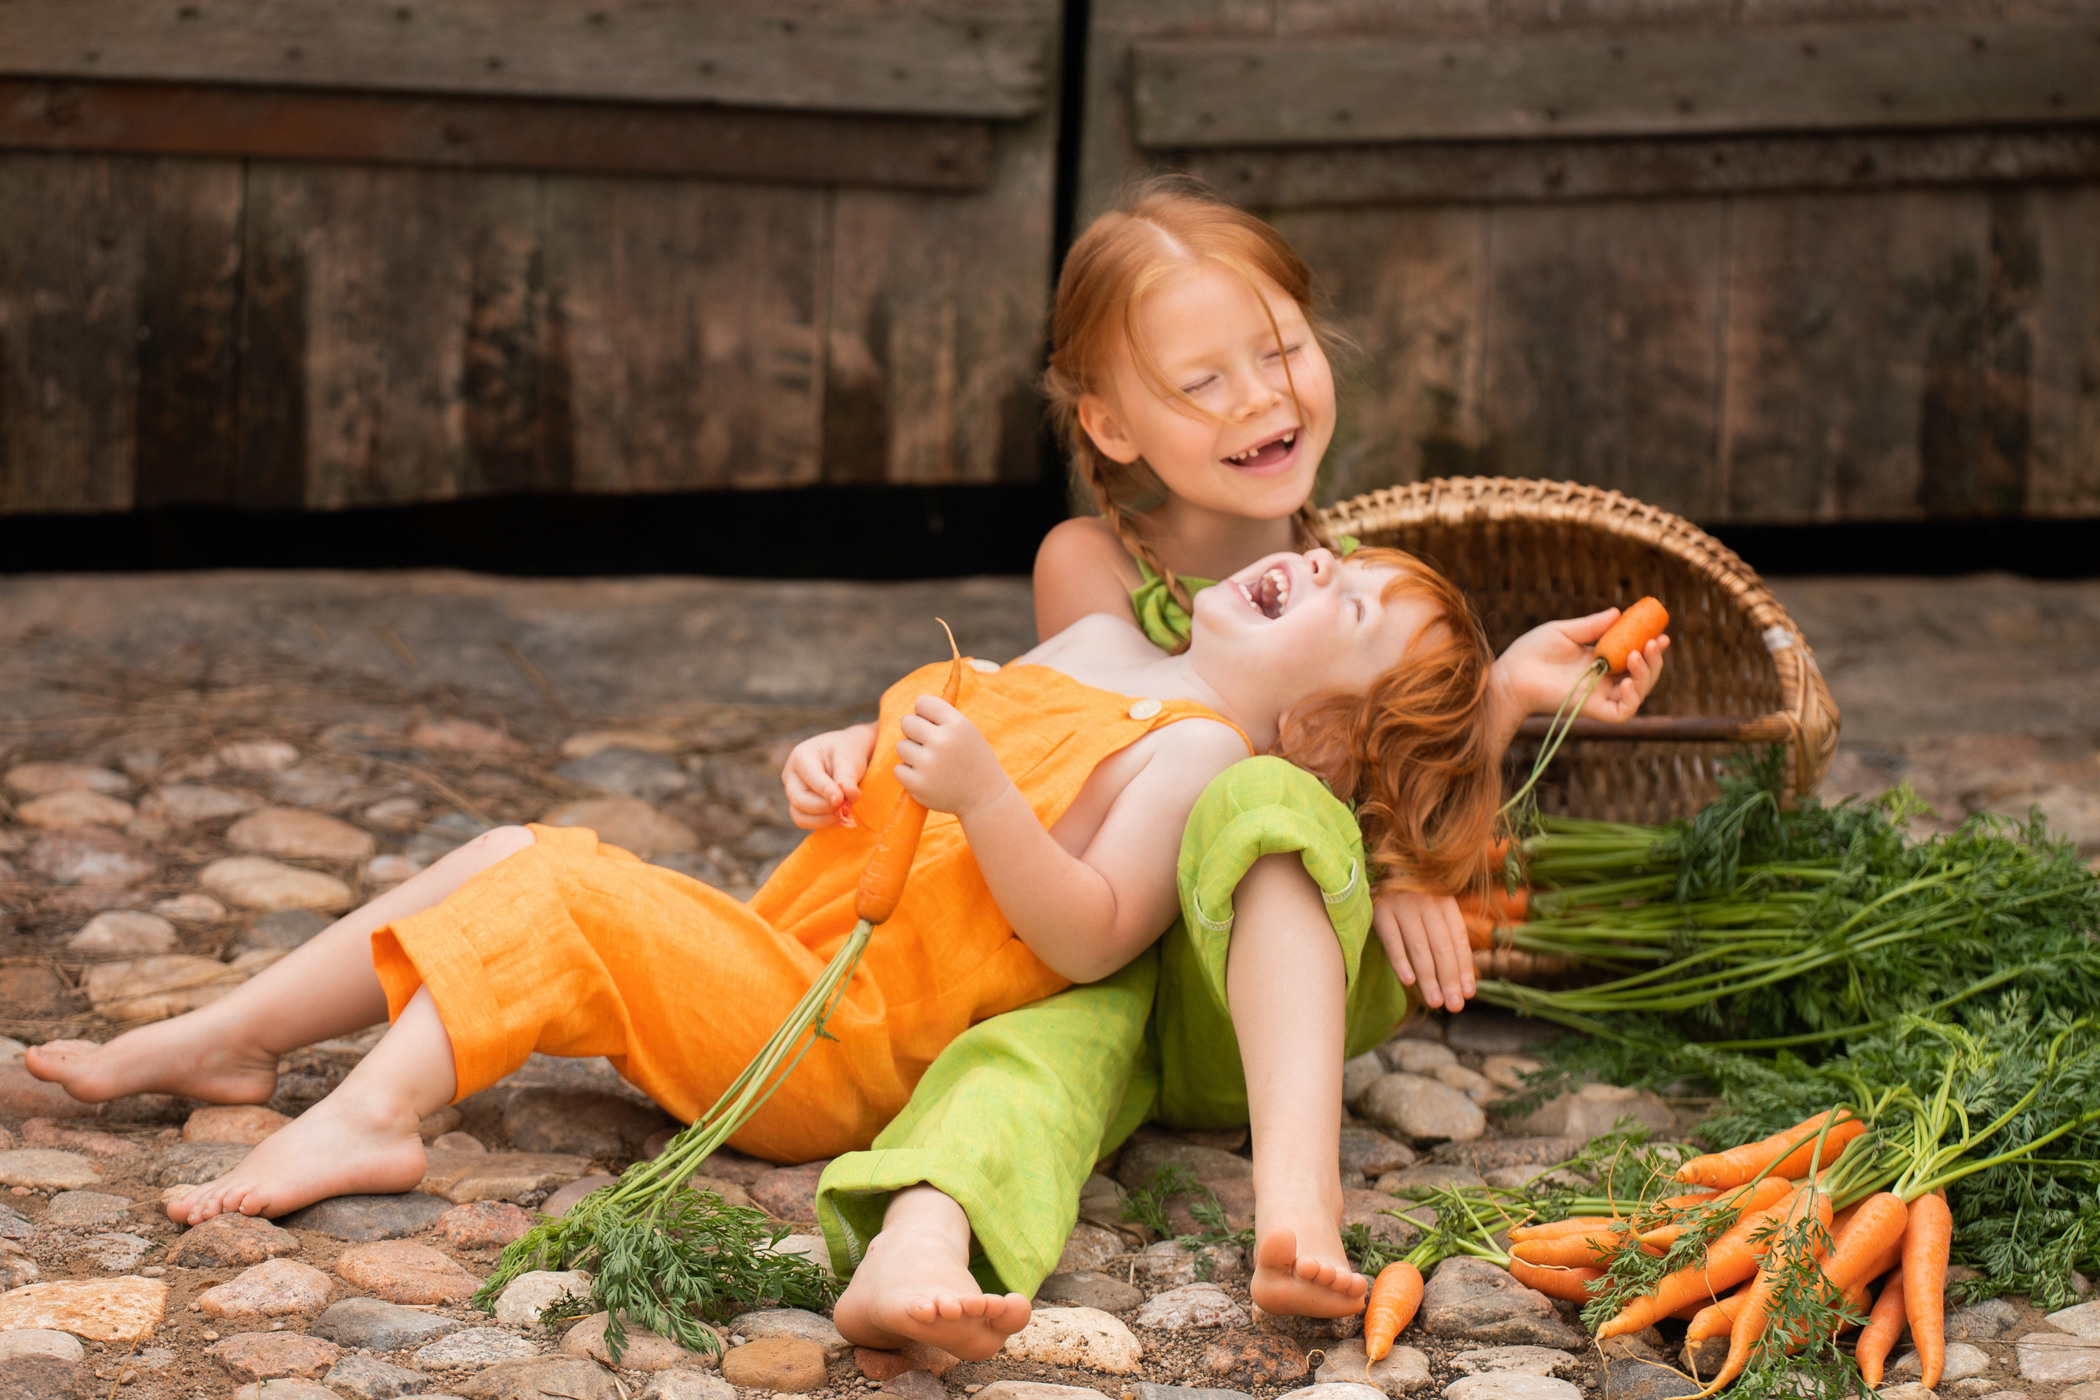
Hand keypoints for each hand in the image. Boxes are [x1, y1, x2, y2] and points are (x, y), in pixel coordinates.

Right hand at [782, 723, 874, 828]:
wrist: (845, 755)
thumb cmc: (846, 752)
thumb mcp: (850, 758)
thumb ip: (848, 777)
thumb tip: (850, 796)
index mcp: (801, 756)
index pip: (810, 776)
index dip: (824, 790)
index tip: (841, 800)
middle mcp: (791, 775)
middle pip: (799, 799)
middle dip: (823, 808)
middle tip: (846, 809)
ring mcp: (793, 792)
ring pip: (799, 815)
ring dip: (823, 820)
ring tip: (845, 815)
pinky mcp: (800, 806)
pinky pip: (807, 821)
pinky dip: (825, 824)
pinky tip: (842, 819)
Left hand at [895, 697, 1011, 817]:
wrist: (985, 797)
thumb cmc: (972, 759)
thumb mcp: (966, 730)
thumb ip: (941, 717)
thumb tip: (908, 711)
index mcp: (956, 724)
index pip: (922, 703)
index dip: (925, 713)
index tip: (934, 724)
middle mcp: (942, 742)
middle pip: (907, 723)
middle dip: (914, 732)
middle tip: (929, 744)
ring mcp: (929, 764)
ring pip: (901, 747)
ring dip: (911, 753)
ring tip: (931, 762)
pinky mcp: (919, 785)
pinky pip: (899, 770)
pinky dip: (909, 773)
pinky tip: (927, 777)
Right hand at [1372, 889, 1475, 1012]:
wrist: (1378, 866)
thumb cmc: (1410, 897)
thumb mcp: (1432, 908)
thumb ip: (1446, 936)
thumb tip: (1464, 982)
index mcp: (1445, 901)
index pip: (1459, 940)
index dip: (1465, 967)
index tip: (1468, 993)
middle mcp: (1427, 901)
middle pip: (1441, 947)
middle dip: (1449, 979)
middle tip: (1454, 1005)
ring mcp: (1402, 904)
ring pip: (1419, 947)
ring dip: (1429, 978)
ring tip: (1435, 1002)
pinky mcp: (1379, 909)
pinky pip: (1392, 940)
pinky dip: (1400, 961)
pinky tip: (1408, 982)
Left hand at [1492, 609, 1669, 730]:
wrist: (1510, 674)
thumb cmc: (1531, 652)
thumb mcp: (1565, 632)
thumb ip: (1592, 625)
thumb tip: (1618, 612)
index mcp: (1600, 661)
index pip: (1634, 656)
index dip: (1651, 647)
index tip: (1661, 634)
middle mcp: (1604, 680)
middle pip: (1642, 675)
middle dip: (1654, 660)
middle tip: (1654, 643)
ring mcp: (1599, 696)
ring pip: (1638, 693)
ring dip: (1646, 675)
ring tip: (1638, 655)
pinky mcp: (1592, 710)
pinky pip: (1622, 712)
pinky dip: (1633, 699)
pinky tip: (1630, 681)